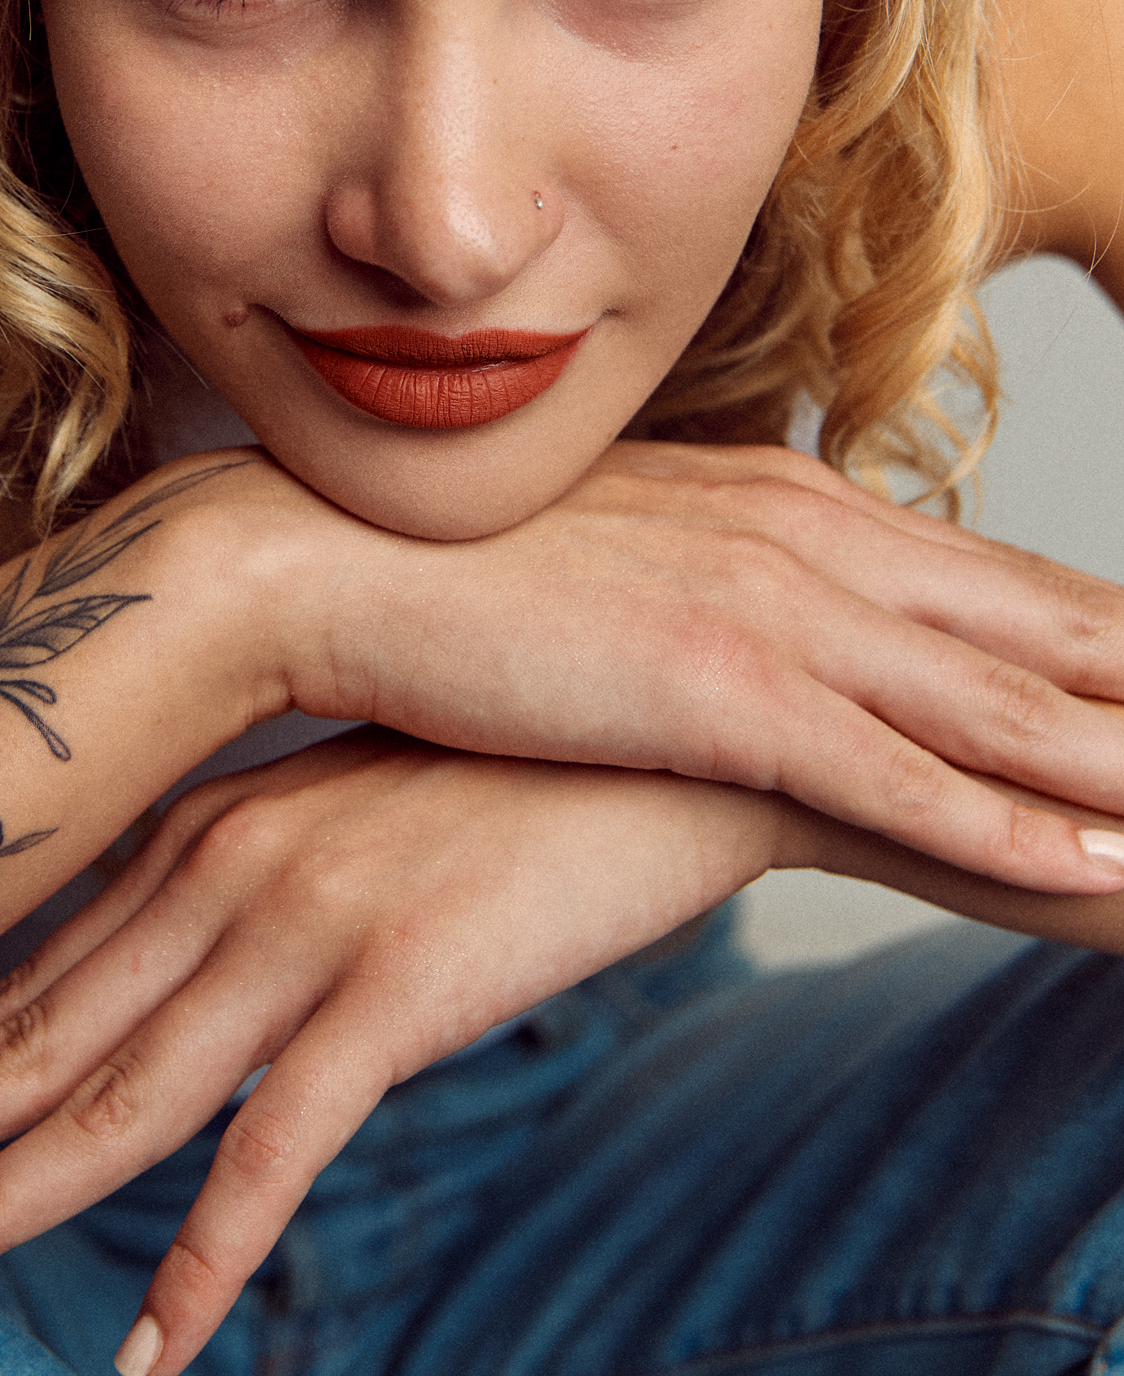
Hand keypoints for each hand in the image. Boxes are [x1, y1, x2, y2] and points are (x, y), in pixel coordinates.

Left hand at [0, 729, 785, 1375]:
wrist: (679, 719)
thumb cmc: (520, 772)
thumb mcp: (356, 815)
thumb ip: (260, 879)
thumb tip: (190, 960)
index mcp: (210, 828)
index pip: (30, 961)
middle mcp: (227, 870)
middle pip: (29, 1032)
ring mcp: (303, 926)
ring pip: (108, 1099)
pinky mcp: (397, 986)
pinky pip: (277, 1151)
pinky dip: (206, 1257)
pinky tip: (156, 1338)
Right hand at [279, 439, 1123, 891]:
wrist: (329, 554)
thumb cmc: (463, 562)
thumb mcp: (628, 552)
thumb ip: (718, 574)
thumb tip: (752, 621)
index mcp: (791, 502)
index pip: (996, 577)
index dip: (1107, 632)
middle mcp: (811, 539)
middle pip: (1040, 631)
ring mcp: (776, 614)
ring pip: (1005, 711)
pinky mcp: (722, 696)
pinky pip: (901, 783)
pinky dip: (1013, 834)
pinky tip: (1100, 874)